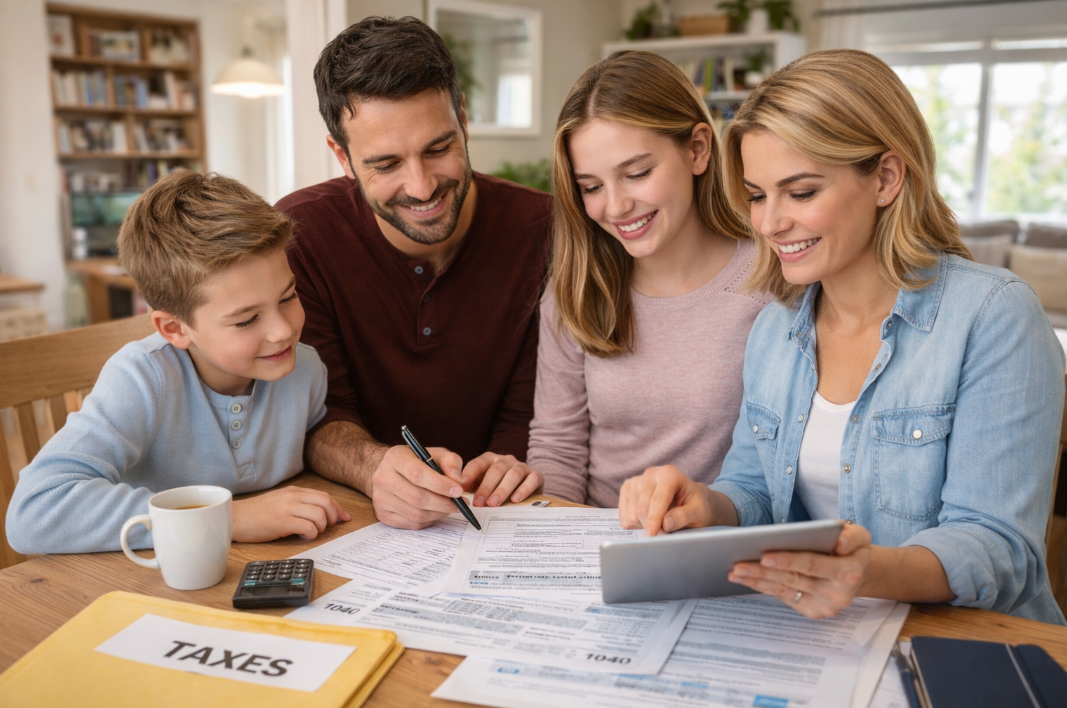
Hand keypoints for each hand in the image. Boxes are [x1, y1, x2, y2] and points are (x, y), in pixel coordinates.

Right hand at [232, 486, 349, 541]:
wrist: (234, 518)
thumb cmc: (256, 514)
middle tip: (330, 527)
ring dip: (321, 527)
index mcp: (294, 491)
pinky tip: (302, 537)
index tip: (344, 518)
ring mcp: (287, 508)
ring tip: (312, 533)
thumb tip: (319, 513)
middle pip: (326, 502)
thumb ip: (298, 504)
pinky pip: (308, 527)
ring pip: (319, 515)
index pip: (324, 496)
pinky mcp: (281, 522)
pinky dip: (311, 534)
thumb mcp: (279, 502)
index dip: (337, 508)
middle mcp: (292, 497)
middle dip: (333, 517)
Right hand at [369, 445, 466, 528]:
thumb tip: (457, 480)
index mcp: (395, 457)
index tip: (459, 491)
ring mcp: (380, 497)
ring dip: (438, 513)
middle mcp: (382, 477)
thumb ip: (450, 462)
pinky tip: (435, 511)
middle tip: (460, 504)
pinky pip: (411, 523)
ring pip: (416, 514)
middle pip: (417, 497)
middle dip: (443, 503)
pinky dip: (428, 520)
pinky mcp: (382, 514)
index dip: (440, 485)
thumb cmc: (417, 462)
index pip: (417, 474)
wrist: (392, 471)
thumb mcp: (435, 454)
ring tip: (450, 507)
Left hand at [462, 452, 543, 506]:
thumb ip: (473, 489)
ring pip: (513, 474)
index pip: (478, 463)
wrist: (526, 491)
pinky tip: (516, 500)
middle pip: (496, 470)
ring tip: (494, 503)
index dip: (469, 475)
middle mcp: (506, 460)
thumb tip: (459, 500)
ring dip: (502, 490)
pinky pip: (532, 480)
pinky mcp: (536, 476)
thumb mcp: (484, 487)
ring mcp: (522, 466)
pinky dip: (524, 489)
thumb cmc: (499, 490)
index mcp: (490, 459)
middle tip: (479, 503)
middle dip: (486, 487)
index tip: (461, 488)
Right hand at [619, 465, 716, 535]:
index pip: (658, 500)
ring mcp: (636, 480)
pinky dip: (634, 523)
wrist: (686, 497)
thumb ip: (684, 516)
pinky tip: (646, 519)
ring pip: (631, 514)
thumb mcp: (698, 510)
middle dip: (651, 525)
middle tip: (664, 532)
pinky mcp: (626, 489)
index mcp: (669, 474)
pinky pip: (623, 515)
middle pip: (642, 508)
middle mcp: (650, 473)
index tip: (651, 535)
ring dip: (643, 525)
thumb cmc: (694, 503)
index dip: (654, 520)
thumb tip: (666, 523)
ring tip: (658, 522)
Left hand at [728, 523, 872, 618]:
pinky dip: (763, 588)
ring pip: (785, 590)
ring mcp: (825, 607)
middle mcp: (837, 594)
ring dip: (757, 581)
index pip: (812, 564)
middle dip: (763, 572)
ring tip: (735, 572)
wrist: (859, 573)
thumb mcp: (860, 536)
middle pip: (793, 579)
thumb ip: (852, 536)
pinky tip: (747, 579)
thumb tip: (839, 543)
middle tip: (738, 565)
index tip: (764, 556)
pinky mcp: (813, 612)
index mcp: (849, 573)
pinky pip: (784, 597)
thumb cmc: (852, 550)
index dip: (788, 560)